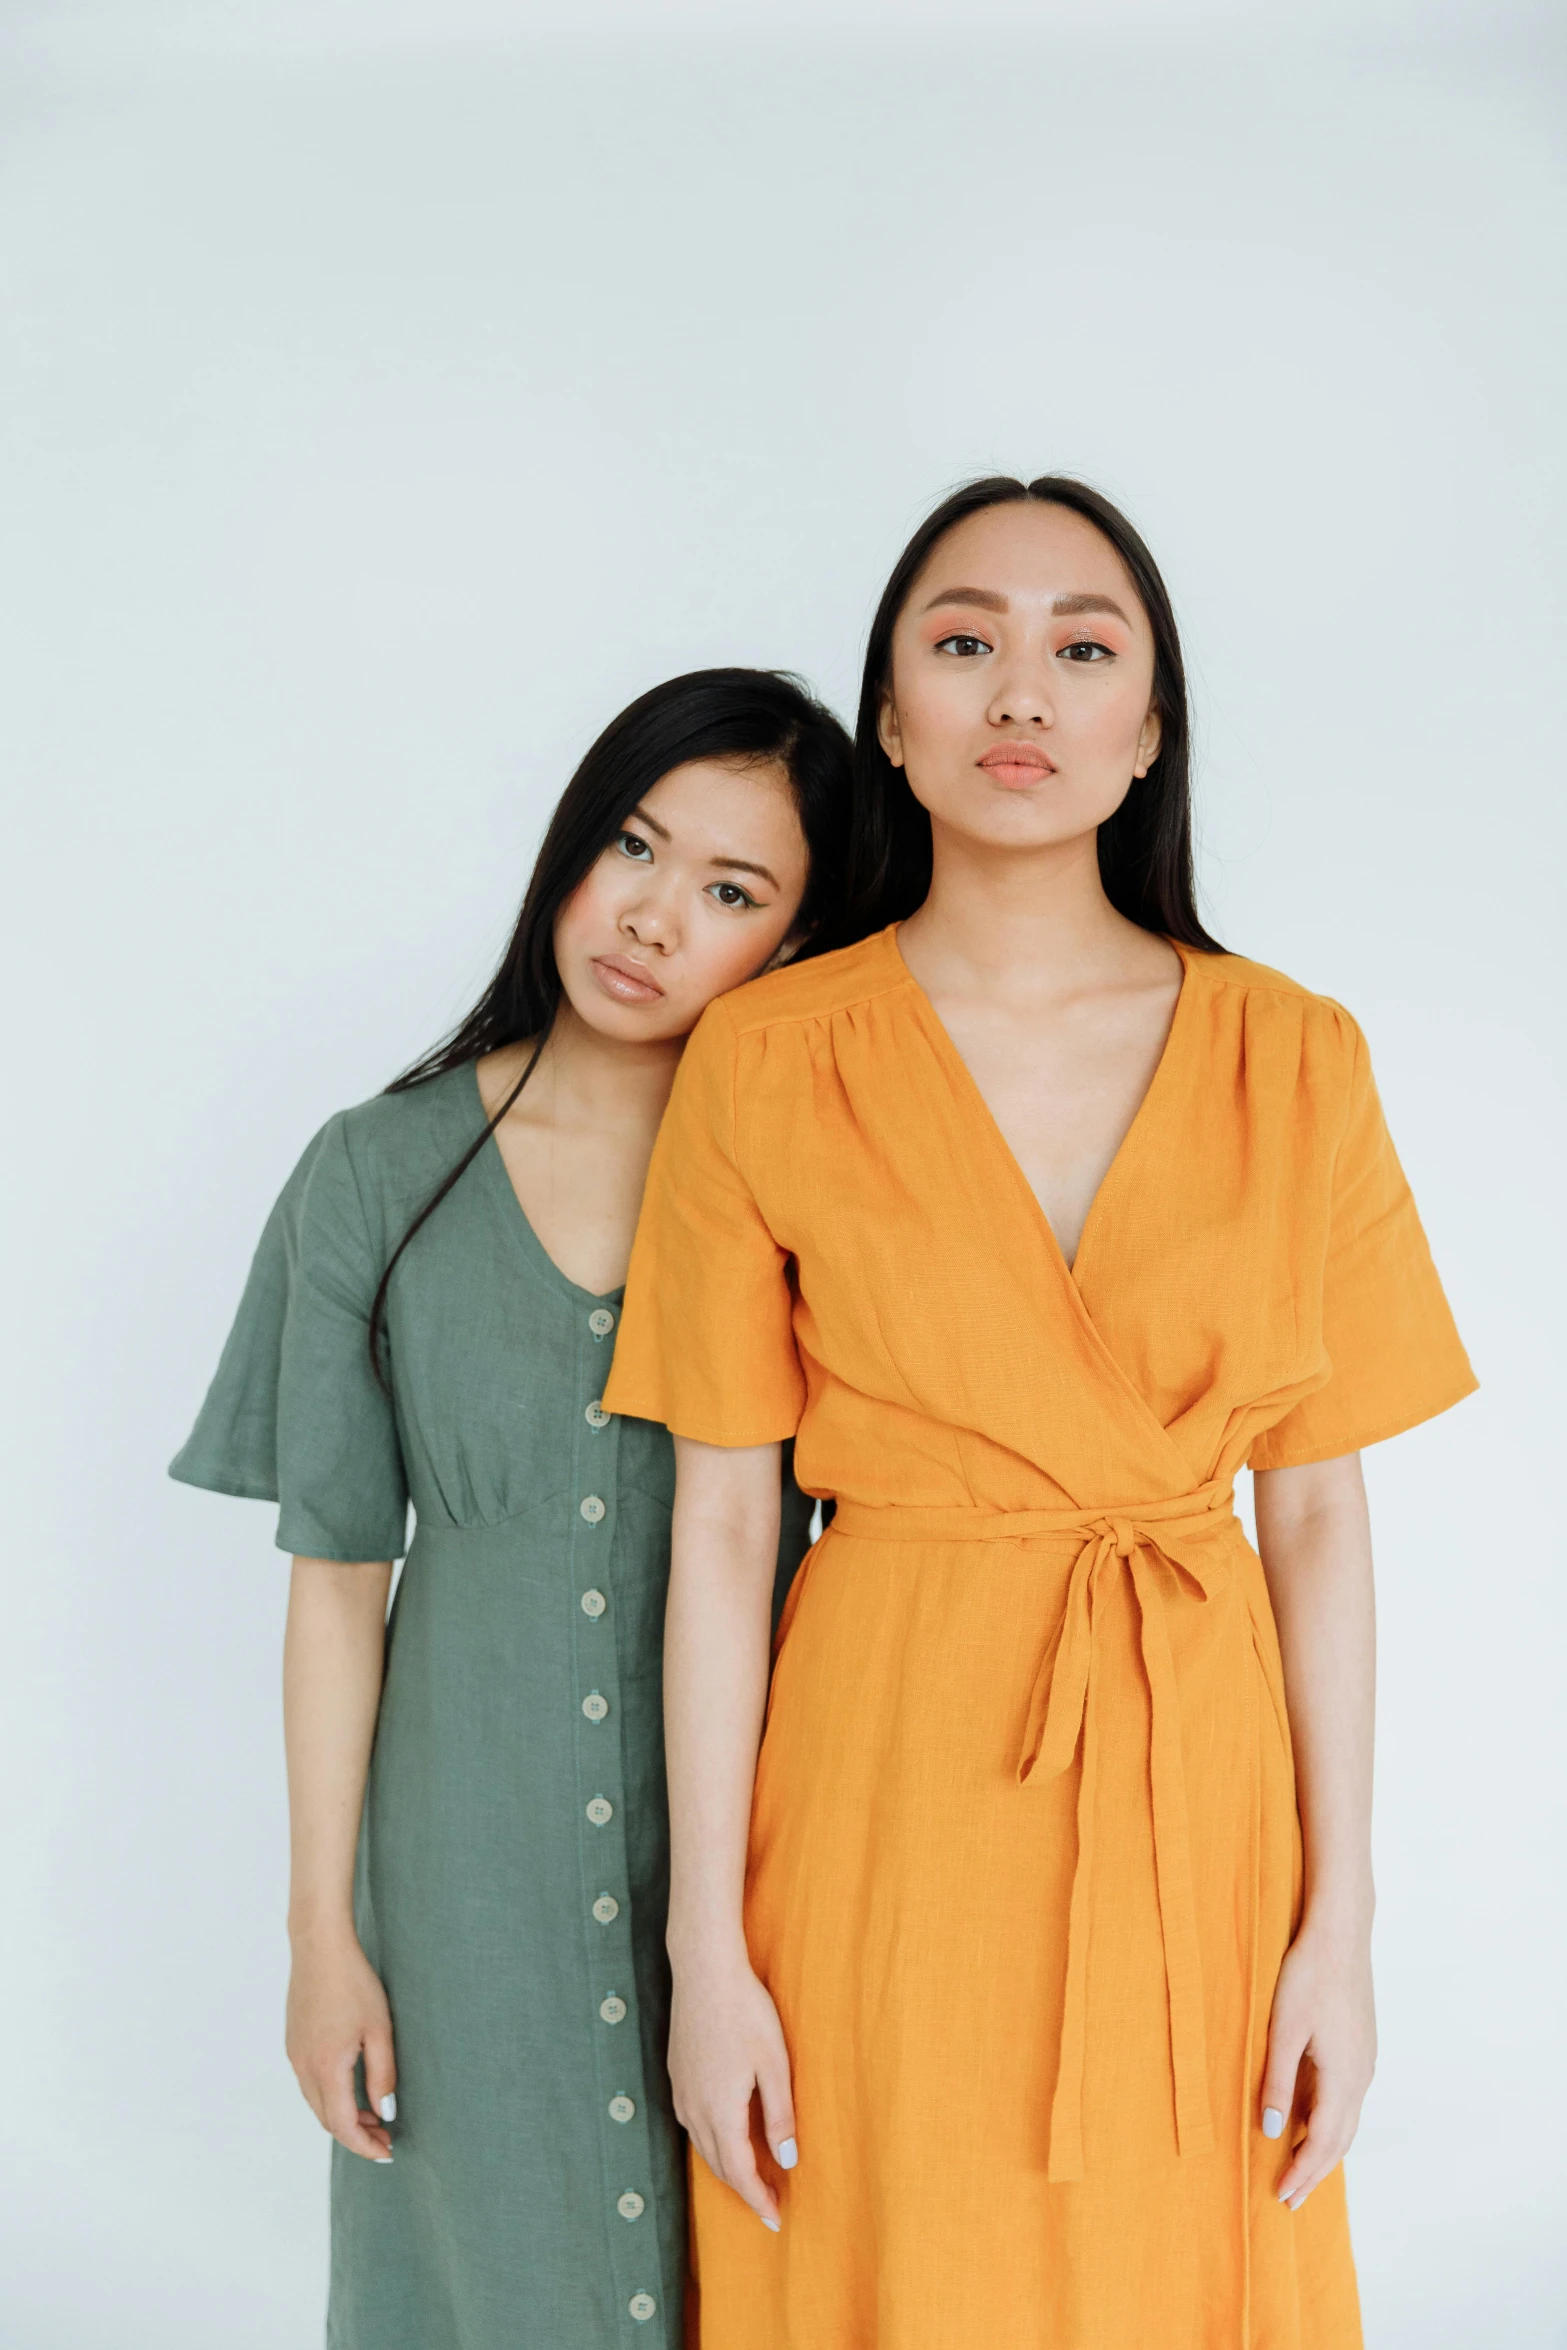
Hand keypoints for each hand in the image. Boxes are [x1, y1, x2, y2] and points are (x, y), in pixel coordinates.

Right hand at [286, 1929, 397, 2161]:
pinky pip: (310, 2084)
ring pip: (317, 2104)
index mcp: (326, 2068)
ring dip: (343, 2117)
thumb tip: (385, 2113)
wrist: (319, 1947)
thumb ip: (382, 2075)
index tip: (387, 2153)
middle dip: (356, 2136)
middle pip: (327, 2120)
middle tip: (386, 2138)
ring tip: (374, 2117)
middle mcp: (304, 2068)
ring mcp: (294, 2056)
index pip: (342, 2126)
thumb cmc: (353, 1983)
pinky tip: (352, 2089)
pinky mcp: (293, 2044)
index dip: (365, 2145)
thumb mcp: (379, 2030)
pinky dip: (331, 2097)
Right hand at [669, 1952, 796, 2230]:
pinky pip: (693, 2124)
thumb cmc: (745, 2012)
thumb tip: (786, 2161)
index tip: (776, 2220)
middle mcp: (693, 2109)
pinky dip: (713, 2142)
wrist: (704, 1970)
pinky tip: (727, 2136)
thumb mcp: (774, 2064)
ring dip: (727, 2167)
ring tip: (753, 2176)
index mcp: (720, 2112)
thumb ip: (780, 2116)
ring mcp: (680, 2092)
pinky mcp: (677, 2075)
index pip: (739, 2173)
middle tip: (770, 2204)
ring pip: (703, 2146)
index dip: (758, 2200)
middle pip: (718, 2165)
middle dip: (744, 2189)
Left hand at [1260, 1919, 1375, 2209]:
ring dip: (1324, 2148)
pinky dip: (1330, 2122)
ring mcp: (1365, 2060)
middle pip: (1340, 2140)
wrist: (1341, 1933)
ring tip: (1301, 2169)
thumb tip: (1272, 2132)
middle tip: (1291, 2200)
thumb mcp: (1284, 2029)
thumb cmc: (1308, 1975)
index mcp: (1343, 2077)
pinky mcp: (1361, 2045)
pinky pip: (1347, 2099)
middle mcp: (1361, 2076)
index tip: (1282, 2197)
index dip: (1303, 2172)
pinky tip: (1311, 2120)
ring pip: (1346, 2120)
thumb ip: (1278, 2082)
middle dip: (1315, 2171)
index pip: (1323, 2141)